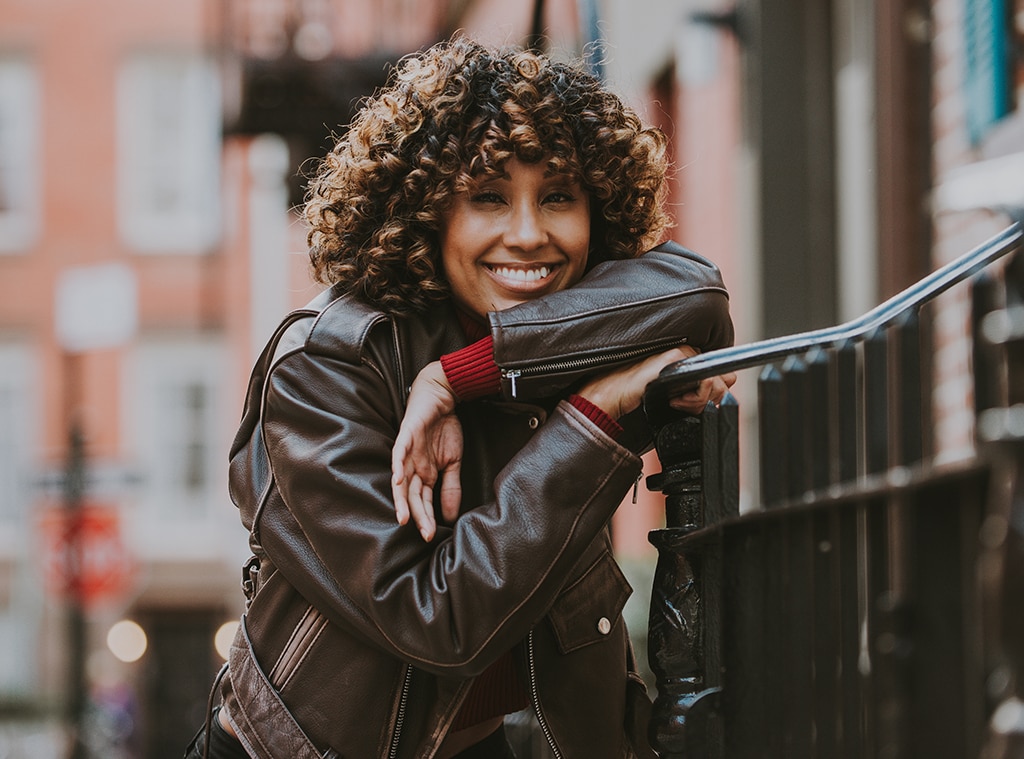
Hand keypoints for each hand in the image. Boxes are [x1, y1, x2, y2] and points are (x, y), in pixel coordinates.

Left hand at [391, 361, 463, 540]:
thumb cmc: (445, 427)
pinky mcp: (406, 435)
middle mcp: (412, 466)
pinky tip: (397, 480)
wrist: (443, 396)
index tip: (432, 536)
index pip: (423, 500)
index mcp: (423, 473)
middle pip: (411, 495)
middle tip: (424, 534)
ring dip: (401, 500)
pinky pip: (398, 453)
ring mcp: (407, 452)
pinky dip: (397, 466)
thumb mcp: (454, 461)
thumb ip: (451, 486)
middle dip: (418, 515)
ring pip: (401, 480)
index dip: (427, 518)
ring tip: (404, 518)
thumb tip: (450, 514)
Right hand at [578, 345, 736, 418]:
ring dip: (697, 403)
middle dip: (705, 401)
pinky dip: (692, 399)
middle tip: (680, 404)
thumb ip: (699, 389)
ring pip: (717, 384)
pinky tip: (673, 400)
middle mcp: (690, 352)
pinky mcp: (677, 356)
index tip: (688, 404)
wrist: (613, 394)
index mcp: (690, 359)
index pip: (723, 376)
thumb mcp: (674, 395)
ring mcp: (684, 352)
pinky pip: (705, 382)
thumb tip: (727, 385)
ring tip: (675, 402)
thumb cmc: (638, 394)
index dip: (710, 396)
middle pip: (724, 380)